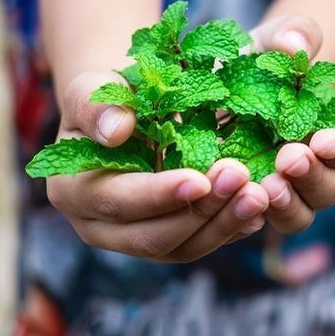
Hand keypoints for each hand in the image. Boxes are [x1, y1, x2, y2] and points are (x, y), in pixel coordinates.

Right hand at [46, 71, 268, 261]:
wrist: (127, 111)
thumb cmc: (107, 95)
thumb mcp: (92, 87)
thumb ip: (96, 104)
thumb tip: (116, 129)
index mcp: (73, 193)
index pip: (118, 202)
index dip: (160, 194)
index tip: (200, 179)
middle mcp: (100, 228)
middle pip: (154, 236)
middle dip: (201, 212)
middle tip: (242, 179)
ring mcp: (136, 239)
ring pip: (183, 247)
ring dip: (225, 223)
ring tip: (260, 194)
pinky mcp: (170, 240)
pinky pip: (203, 242)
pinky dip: (233, 227)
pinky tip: (261, 207)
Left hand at [247, 16, 334, 234]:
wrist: (214, 83)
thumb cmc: (257, 60)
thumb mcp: (271, 39)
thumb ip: (292, 34)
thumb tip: (295, 46)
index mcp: (329, 132)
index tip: (325, 139)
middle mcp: (310, 169)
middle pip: (328, 189)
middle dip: (314, 176)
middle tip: (291, 159)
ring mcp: (278, 192)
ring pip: (297, 215)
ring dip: (287, 204)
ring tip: (266, 186)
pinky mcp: (243, 205)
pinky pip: (252, 223)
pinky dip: (247, 218)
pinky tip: (235, 203)